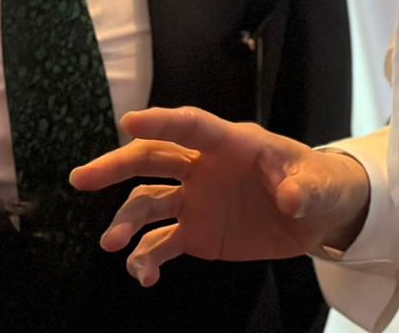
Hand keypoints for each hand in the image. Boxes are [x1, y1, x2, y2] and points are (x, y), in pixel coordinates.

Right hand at [69, 106, 370, 286]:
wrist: (315, 215)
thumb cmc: (315, 182)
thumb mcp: (316, 183)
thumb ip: (302, 188)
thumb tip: (290, 198)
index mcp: (230, 143)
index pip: (192, 127)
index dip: (162, 121)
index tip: (128, 122)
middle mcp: (203, 168)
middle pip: (152, 159)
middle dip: (116, 166)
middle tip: (83, 178)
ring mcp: (195, 200)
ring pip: (148, 204)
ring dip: (126, 221)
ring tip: (111, 243)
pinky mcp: (196, 233)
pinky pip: (161, 244)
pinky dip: (146, 259)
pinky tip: (143, 276)